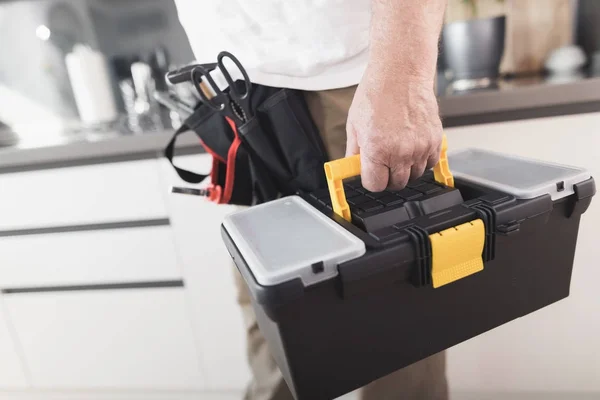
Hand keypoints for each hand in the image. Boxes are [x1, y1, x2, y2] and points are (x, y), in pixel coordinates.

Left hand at [345, 68, 442, 191]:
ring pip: (415, 175)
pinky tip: (411, 147)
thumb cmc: (376, 94)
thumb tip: (353, 167)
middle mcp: (400, 152)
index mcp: (377, 149)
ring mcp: (420, 147)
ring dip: (405, 169)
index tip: (370, 173)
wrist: (400, 73)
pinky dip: (421, 160)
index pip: (376, 185)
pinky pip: (430, 163)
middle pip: (396, 184)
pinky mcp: (435, 140)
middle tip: (383, 163)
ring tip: (397, 151)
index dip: (371, 180)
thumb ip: (354, 151)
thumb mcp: (354, 124)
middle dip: (388, 177)